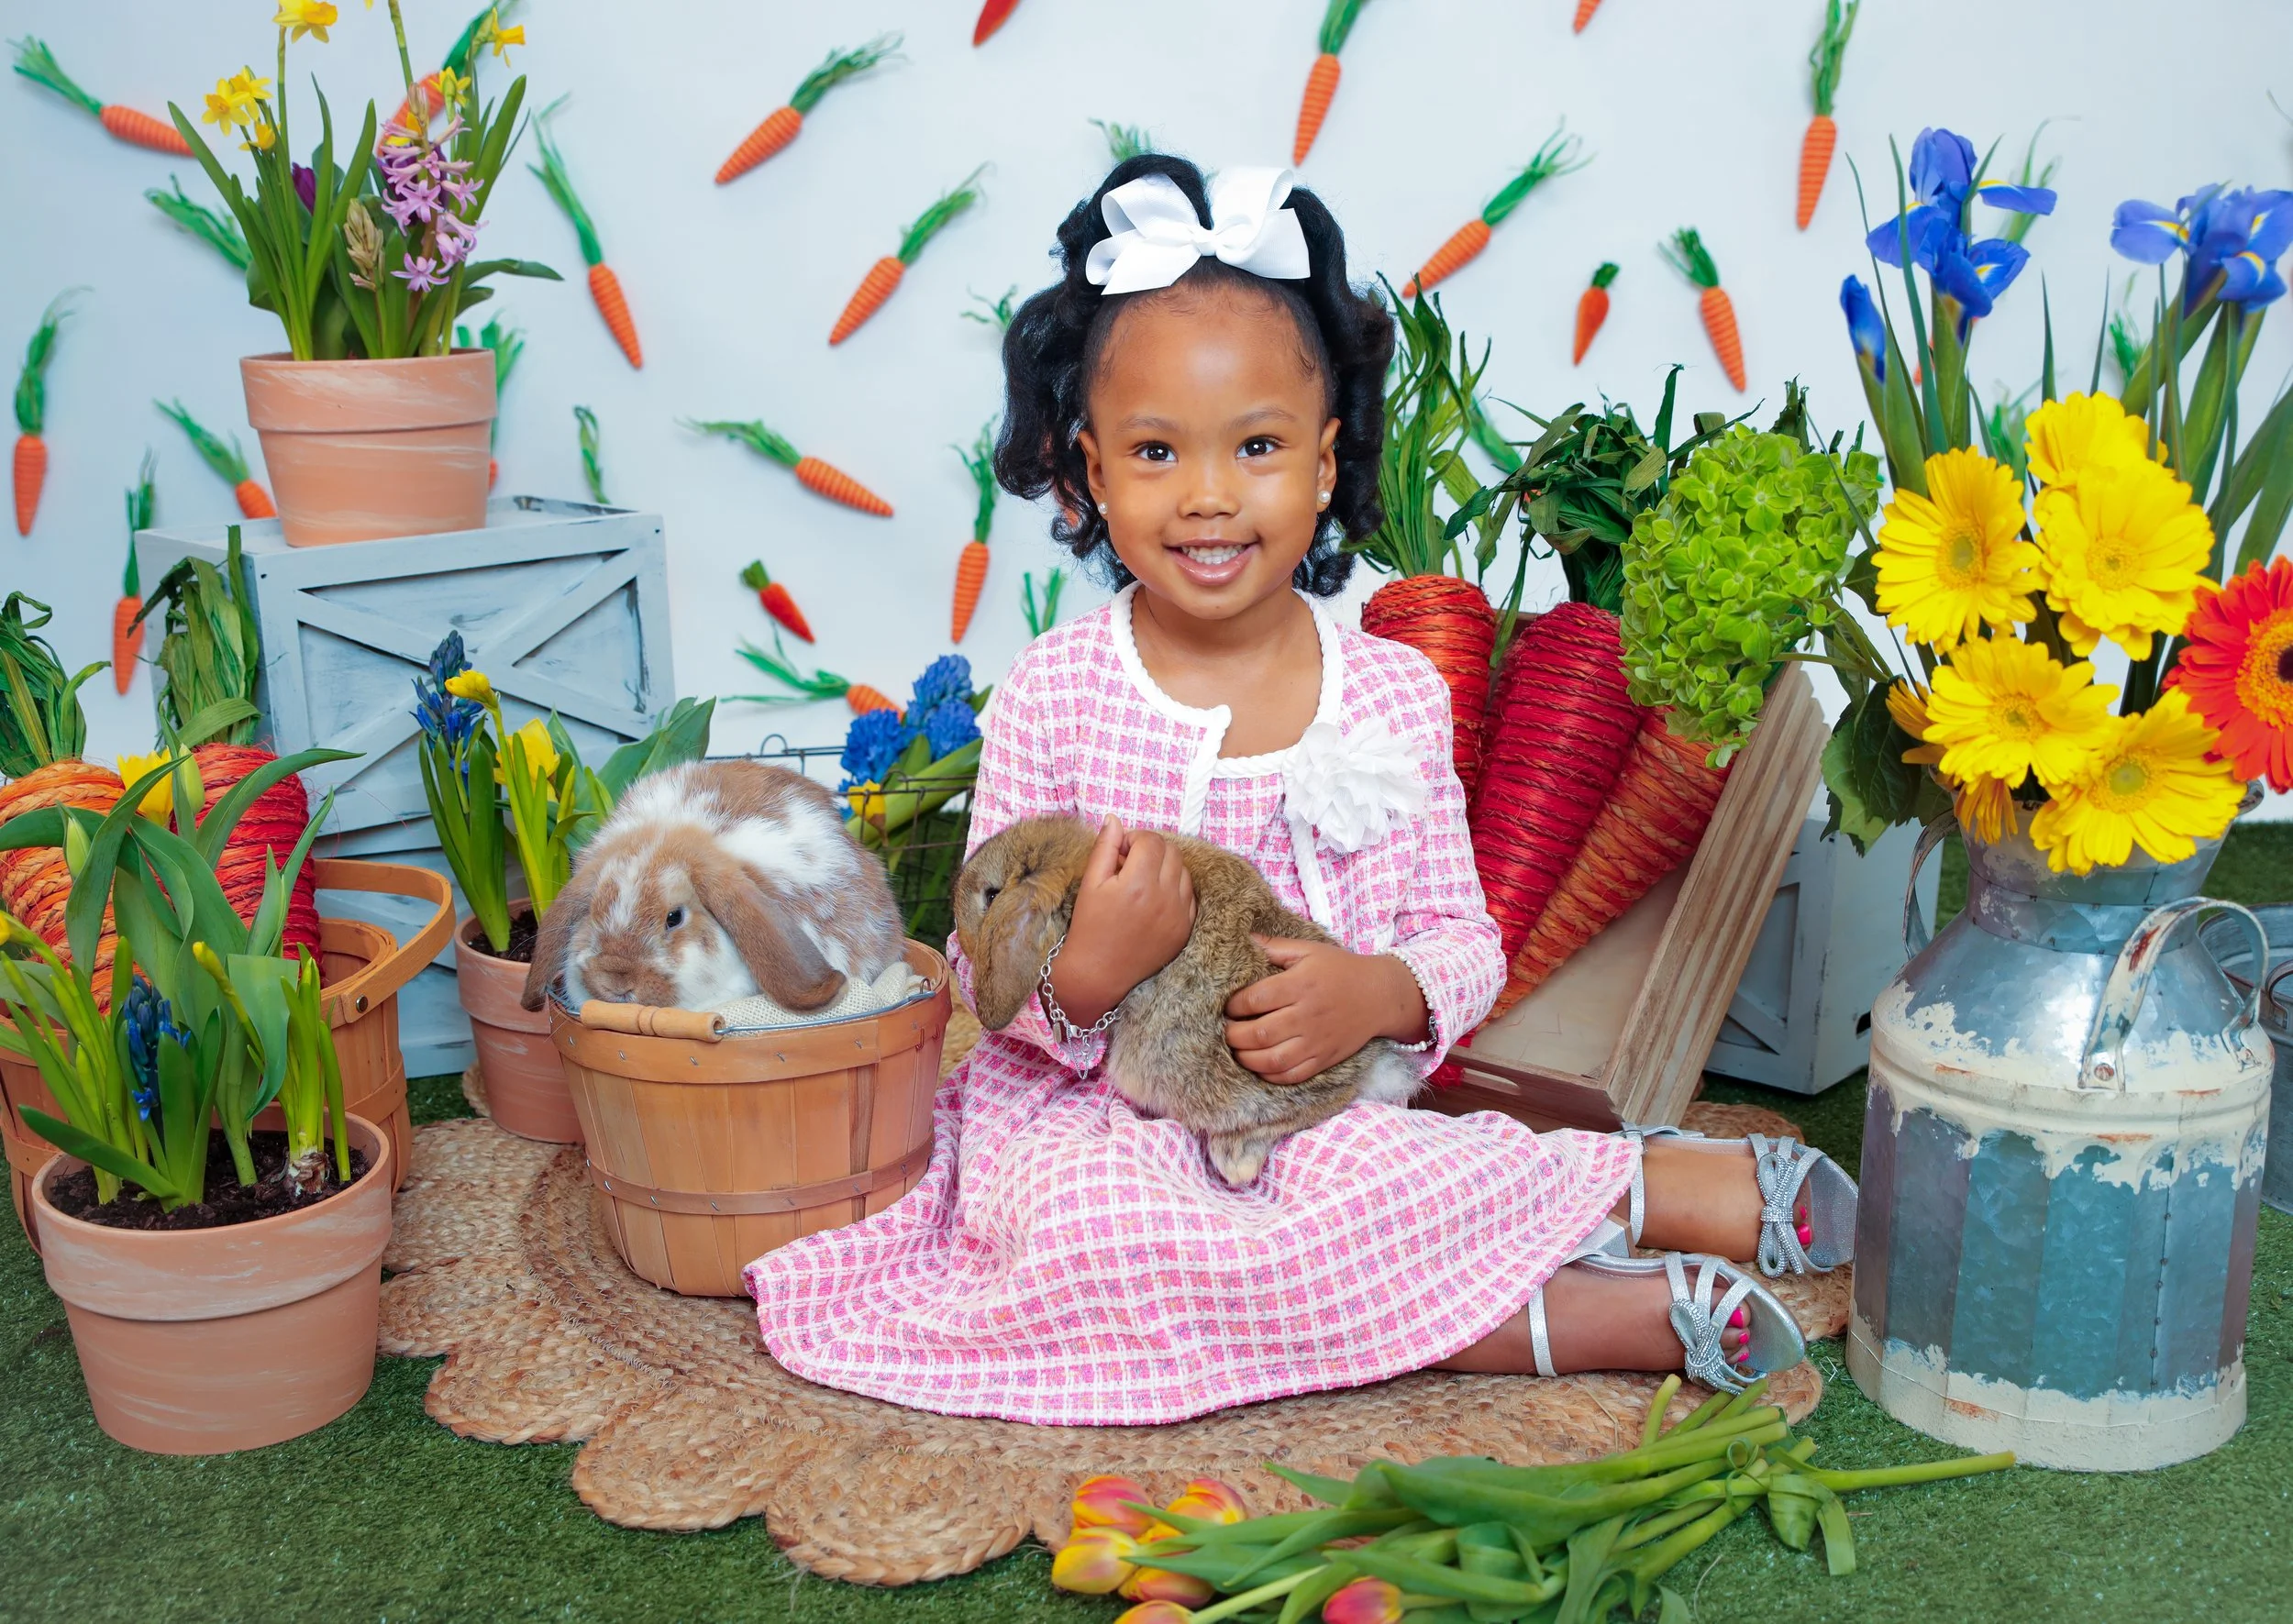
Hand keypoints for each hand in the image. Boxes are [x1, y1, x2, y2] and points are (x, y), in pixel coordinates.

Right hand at [1048, 816, 1194, 1028]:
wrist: (1099, 973)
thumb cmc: (1089, 928)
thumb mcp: (1090, 884)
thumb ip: (1104, 847)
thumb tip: (1114, 819)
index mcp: (1139, 884)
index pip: (1151, 840)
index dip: (1134, 838)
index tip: (1120, 851)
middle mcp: (1165, 897)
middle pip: (1171, 851)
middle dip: (1151, 849)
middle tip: (1130, 862)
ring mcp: (1179, 914)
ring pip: (1183, 870)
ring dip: (1165, 866)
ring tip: (1142, 880)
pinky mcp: (1185, 928)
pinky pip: (1189, 894)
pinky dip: (1174, 888)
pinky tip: (1154, 898)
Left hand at [1224, 937, 1429, 1084]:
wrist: (1380, 995)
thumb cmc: (1341, 969)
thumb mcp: (1309, 950)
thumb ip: (1274, 946)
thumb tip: (1244, 938)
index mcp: (1299, 985)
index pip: (1254, 1000)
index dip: (1233, 1005)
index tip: (1228, 1005)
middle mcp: (1306, 1015)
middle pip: (1258, 1033)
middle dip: (1233, 1034)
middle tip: (1226, 1029)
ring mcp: (1315, 1041)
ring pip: (1272, 1059)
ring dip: (1247, 1058)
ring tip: (1238, 1049)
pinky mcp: (1324, 1059)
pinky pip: (1292, 1075)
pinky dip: (1270, 1075)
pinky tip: (1260, 1065)